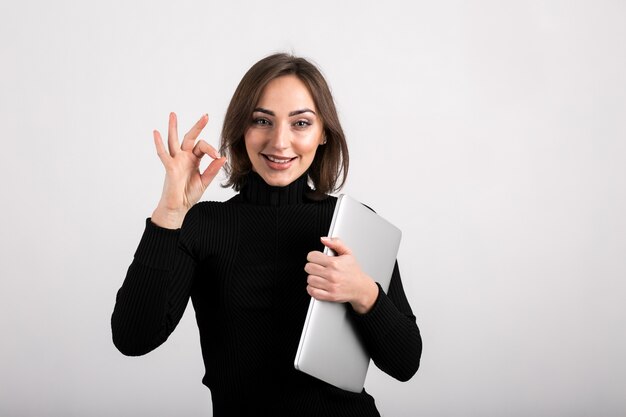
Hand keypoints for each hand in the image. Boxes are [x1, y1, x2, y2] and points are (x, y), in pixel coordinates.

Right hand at [151, 112, 225, 228]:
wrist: (179, 207)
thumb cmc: (189, 194)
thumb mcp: (204, 181)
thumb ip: (212, 169)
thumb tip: (222, 157)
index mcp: (194, 159)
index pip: (202, 147)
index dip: (211, 149)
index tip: (217, 155)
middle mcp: (184, 157)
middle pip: (190, 138)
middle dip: (197, 127)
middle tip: (205, 116)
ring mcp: (176, 161)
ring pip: (174, 141)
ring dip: (173, 128)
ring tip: (172, 114)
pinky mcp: (170, 167)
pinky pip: (163, 154)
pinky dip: (159, 144)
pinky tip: (156, 133)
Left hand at [304, 237, 378, 313]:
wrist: (361, 287)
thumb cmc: (354, 271)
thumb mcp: (347, 253)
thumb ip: (336, 243)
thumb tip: (324, 239)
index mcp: (334, 263)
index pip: (312, 256)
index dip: (313, 256)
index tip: (316, 258)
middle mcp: (332, 274)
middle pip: (309, 268)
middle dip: (312, 266)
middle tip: (318, 267)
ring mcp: (330, 286)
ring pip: (309, 279)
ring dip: (313, 277)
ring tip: (319, 276)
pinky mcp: (330, 296)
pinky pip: (312, 291)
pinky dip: (312, 288)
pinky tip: (318, 285)